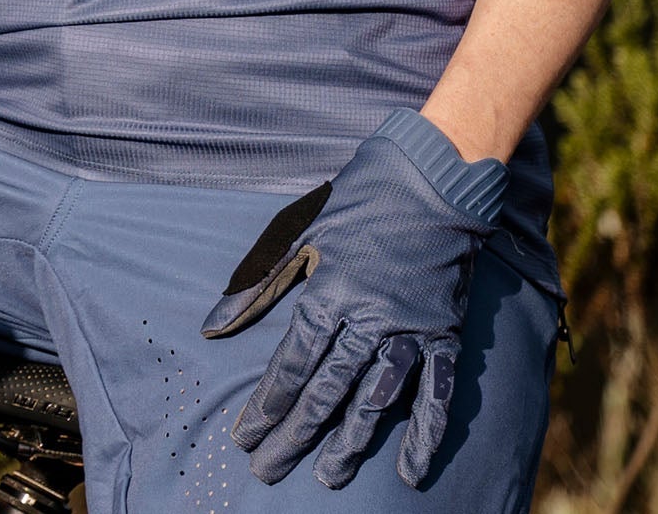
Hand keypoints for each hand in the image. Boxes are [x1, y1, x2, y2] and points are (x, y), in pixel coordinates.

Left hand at [198, 108, 506, 489]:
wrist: (432, 179)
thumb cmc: (360, 202)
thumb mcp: (301, 233)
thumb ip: (259, 285)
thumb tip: (212, 326)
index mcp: (329, 293)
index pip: (291, 363)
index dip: (267, 403)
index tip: (245, 436)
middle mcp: (368, 319)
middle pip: (325, 390)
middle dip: (294, 434)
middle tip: (268, 471)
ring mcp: (409, 329)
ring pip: (375, 399)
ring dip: (350, 442)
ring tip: (327, 478)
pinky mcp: (444, 334)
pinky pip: (436, 392)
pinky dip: (425, 432)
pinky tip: (409, 470)